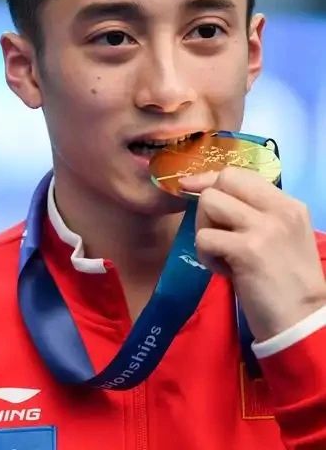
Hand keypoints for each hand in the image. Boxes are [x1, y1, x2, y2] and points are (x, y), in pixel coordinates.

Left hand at [178, 167, 325, 342]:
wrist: (301, 322)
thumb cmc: (286, 281)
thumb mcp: (280, 236)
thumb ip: (254, 213)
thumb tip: (210, 193)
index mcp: (288, 204)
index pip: (240, 173)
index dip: (211, 180)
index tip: (194, 191)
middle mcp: (279, 210)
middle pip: (223, 180)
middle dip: (207, 203)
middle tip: (214, 231)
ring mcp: (264, 228)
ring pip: (209, 202)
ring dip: (204, 229)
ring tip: (221, 253)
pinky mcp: (248, 250)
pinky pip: (204, 237)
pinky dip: (206, 255)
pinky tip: (224, 271)